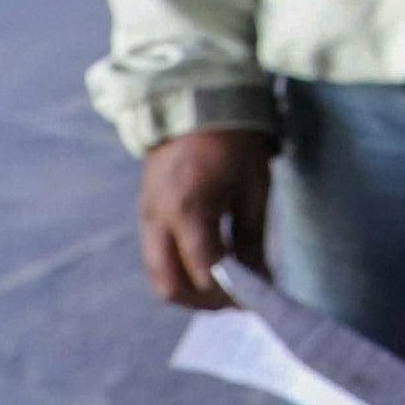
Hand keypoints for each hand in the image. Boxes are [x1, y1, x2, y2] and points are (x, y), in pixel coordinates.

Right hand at [138, 126, 274, 310]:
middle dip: (203, 302)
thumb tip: (260, 281)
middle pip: (169, 286)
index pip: (204, 270)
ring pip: (158, 275)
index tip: (254, 300)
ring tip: (224, 287)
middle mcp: (159, 219)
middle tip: (235, 302)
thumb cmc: (235, 142)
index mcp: (190, 209)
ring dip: (189, 290)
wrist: (196, 102)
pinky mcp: (145, 213)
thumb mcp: (254, 188)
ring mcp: (146, 217)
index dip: (229, 292)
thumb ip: (252, 239)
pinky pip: (156, 256)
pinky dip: (178, 270)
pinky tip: (207, 265)